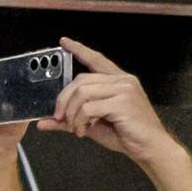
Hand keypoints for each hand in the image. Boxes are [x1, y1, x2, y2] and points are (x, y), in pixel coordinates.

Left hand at [36, 38, 180, 169]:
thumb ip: (68, 121)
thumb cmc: (125, 135)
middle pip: (81, 80)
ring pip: (82, 93)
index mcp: (118, 81)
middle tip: (60, 118)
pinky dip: (80, 121)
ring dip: (72, 114)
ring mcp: (124, 89)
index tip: (63, 42)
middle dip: (64, 100)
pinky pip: (88, 107)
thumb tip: (42, 123)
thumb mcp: (91, 125)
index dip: (79, 50)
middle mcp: (122, 80)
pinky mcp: (123, 102)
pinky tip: (84, 131)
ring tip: (76, 128)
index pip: (96, 60)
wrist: (149, 148)